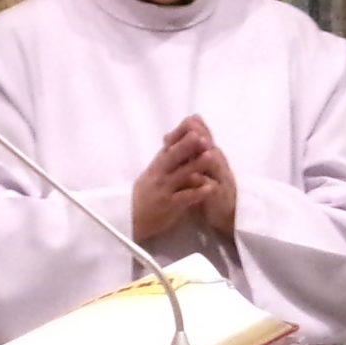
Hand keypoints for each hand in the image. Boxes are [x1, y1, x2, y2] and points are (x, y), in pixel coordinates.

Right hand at [133, 115, 238, 240]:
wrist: (134, 222)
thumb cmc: (148, 196)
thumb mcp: (153, 174)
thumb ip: (166, 159)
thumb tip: (175, 137)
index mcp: (156, 165)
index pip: (168, 146)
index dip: (180, 134)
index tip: (192, 121)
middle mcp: (158, 175)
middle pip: (172, 157)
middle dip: (186, 145)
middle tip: (200, 135)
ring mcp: (162, 190)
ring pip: (180, 175)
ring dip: (196, 165)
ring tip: (211, 155)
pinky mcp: (168, 206)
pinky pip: (184, 198)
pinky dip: (197, 192)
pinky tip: (210, 187)